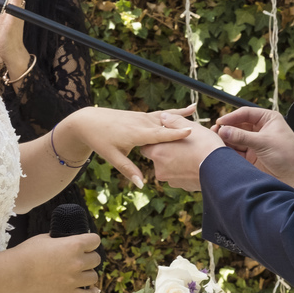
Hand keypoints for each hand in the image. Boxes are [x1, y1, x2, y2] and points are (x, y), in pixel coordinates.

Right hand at [9, 232, 101, 292]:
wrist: (15, 272)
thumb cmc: (28, 252)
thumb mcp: (47, 237)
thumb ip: (63, 239)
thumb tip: (69, 241)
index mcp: (74, 245)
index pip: (95, 241)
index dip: (91, 241)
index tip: (87, 243)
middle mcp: (77, 262)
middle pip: (96, 259)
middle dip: (89, 256)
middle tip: (80, 257)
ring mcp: (74, 279)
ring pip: (94, 277)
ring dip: (88, 273)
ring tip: (80, 272)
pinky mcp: (67, 292)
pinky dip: (90, 292)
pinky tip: (90, 289)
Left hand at [58, 104, 195, 187]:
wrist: (88, 121)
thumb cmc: (100, 140)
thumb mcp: (113, 157)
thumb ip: (129, 170)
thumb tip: (141, 184)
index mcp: (136, 133)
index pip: (160, 134)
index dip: (175, 132)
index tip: (190, 130)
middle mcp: (142, 122)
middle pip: (167, 125)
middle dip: (184, 127)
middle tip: (205, 131)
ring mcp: (143, 117)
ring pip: (168, 118)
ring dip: (184, 118)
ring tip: (202, 118)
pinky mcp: (144, 115)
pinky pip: (164, 114)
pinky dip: (178, 112)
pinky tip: (192, 108)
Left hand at [141, 109, 229, 191]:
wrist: (220, 169)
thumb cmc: (205, 146)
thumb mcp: (190, 127)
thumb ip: (173, 121)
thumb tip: (163, 117)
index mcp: (157, 153)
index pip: (147, 146)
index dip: (157, 140)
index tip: (168, 137)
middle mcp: (160, 169)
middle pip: (159, 157)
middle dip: (168, 151)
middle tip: (182, 144)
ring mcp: (171, 180)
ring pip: (170, 167)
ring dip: (177, 162)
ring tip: (192, 153)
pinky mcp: (183, 187)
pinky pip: (181, 176)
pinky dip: (186, 170)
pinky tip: (197, 163)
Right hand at [211, 106, 293, 188]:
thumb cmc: (289, 155)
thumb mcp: (264, 142)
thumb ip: (242, 137)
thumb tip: (223, 130)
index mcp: (267, 119)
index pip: (245, 113)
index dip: (231, 117)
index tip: (220, 122)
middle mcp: (260, 129)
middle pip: (238, 125)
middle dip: (227, 129)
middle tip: (215, 132)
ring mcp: (255, 142)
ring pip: (236, 138)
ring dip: (227, 140)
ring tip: (217, 143)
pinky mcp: (251, 156)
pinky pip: (237, 150)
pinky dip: (230, 151)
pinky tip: (223, 152)